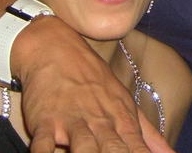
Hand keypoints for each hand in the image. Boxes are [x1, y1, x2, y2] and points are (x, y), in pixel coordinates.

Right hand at [14, 17, 172, 152]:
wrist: (57, 49)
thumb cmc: (94, 81)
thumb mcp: (125, 104)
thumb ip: (148, 134)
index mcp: (122, 122)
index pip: (138, 149)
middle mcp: (101, 123)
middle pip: (114, 151)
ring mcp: (73, 121)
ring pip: (84, 147)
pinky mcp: (46, 120)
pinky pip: (43, 143)